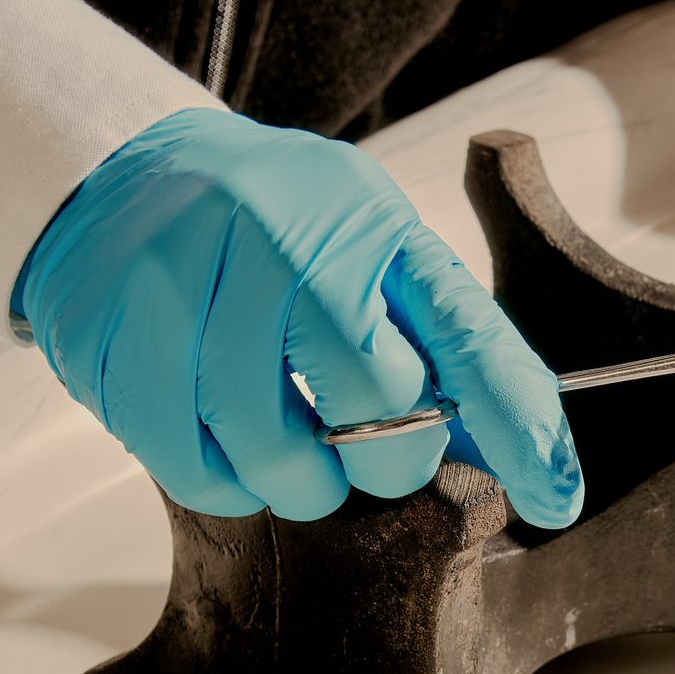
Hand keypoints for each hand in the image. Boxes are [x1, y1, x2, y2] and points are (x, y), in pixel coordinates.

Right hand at [12, 107, 583, 525]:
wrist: (124, 174)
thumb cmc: (276, 232)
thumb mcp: (368, 250)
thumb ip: (439, 342)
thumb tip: (527, 458)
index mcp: (366, 218)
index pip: (467, 333)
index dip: (521, 426)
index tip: (560, 499)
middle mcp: (280, 235)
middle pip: (375, 405)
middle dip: (388, 463)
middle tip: (365, 458)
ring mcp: (187, 279)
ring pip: (275, 455)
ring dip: (299, 485)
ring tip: (291, 453)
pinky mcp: (114, 332)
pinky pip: (192, 467)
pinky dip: (222, 484)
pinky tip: (223, 444)